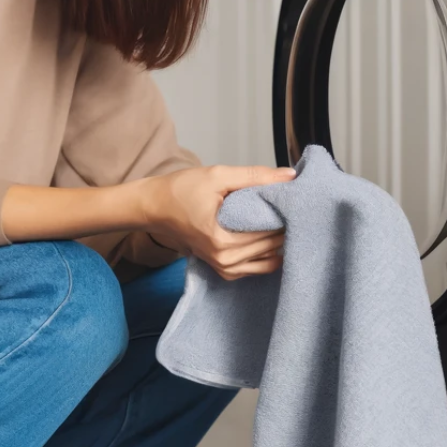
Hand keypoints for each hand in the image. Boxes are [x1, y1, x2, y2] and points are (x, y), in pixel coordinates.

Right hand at [138, 165, 296, 280]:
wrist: (155, 207)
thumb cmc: (181, 190)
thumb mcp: (218, 176)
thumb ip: (255, 176)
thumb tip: (290, 175)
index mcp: (222, 240)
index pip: (270, 230)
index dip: (286, 213)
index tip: (292, 198)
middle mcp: (225, 260)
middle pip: (273, 245)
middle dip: (285, 225)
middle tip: (291, 206)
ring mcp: (224, 268)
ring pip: (270, 260)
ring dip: (279, 241)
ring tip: (281, 218)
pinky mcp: (224, 270)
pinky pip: (257, 267)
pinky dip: (267, 253)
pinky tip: (270, 234)